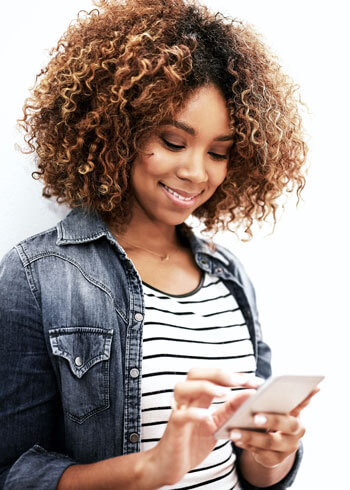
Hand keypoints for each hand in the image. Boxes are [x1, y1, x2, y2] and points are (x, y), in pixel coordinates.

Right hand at [149, 368, 259, 485]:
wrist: (171, 465)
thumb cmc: (193, 443)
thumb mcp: (217, 425)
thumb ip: (231, 409)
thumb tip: (250, 394)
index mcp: (197, 396)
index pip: (212, 375)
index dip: (233, 374)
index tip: (254, 381)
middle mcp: (186, 400)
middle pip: (195, 373)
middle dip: (218, 374)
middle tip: (240, 381)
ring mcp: (178, 412)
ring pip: (182, 388)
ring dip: (204, 387)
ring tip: (224, 393)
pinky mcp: (174, 428)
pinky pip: (180, 415)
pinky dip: (193, 413)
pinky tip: (207, 416)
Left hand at [229, 388, 319, 468]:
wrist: (268, 445)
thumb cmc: (270, 416)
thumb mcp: (276, 405)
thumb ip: (282, 394)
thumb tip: (308, 386)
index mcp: (296, 412)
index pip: (302, 402)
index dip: (304, 398)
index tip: (303, 390)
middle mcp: (296, 431)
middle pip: (287, 424)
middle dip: (271, 420)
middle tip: (255, 417)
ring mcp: (287, 447)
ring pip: (270, 442)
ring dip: (250, 436)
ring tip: (234, 432)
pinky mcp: (275, 459)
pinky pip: (260, 454)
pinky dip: (247, 445)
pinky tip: (236, 440)